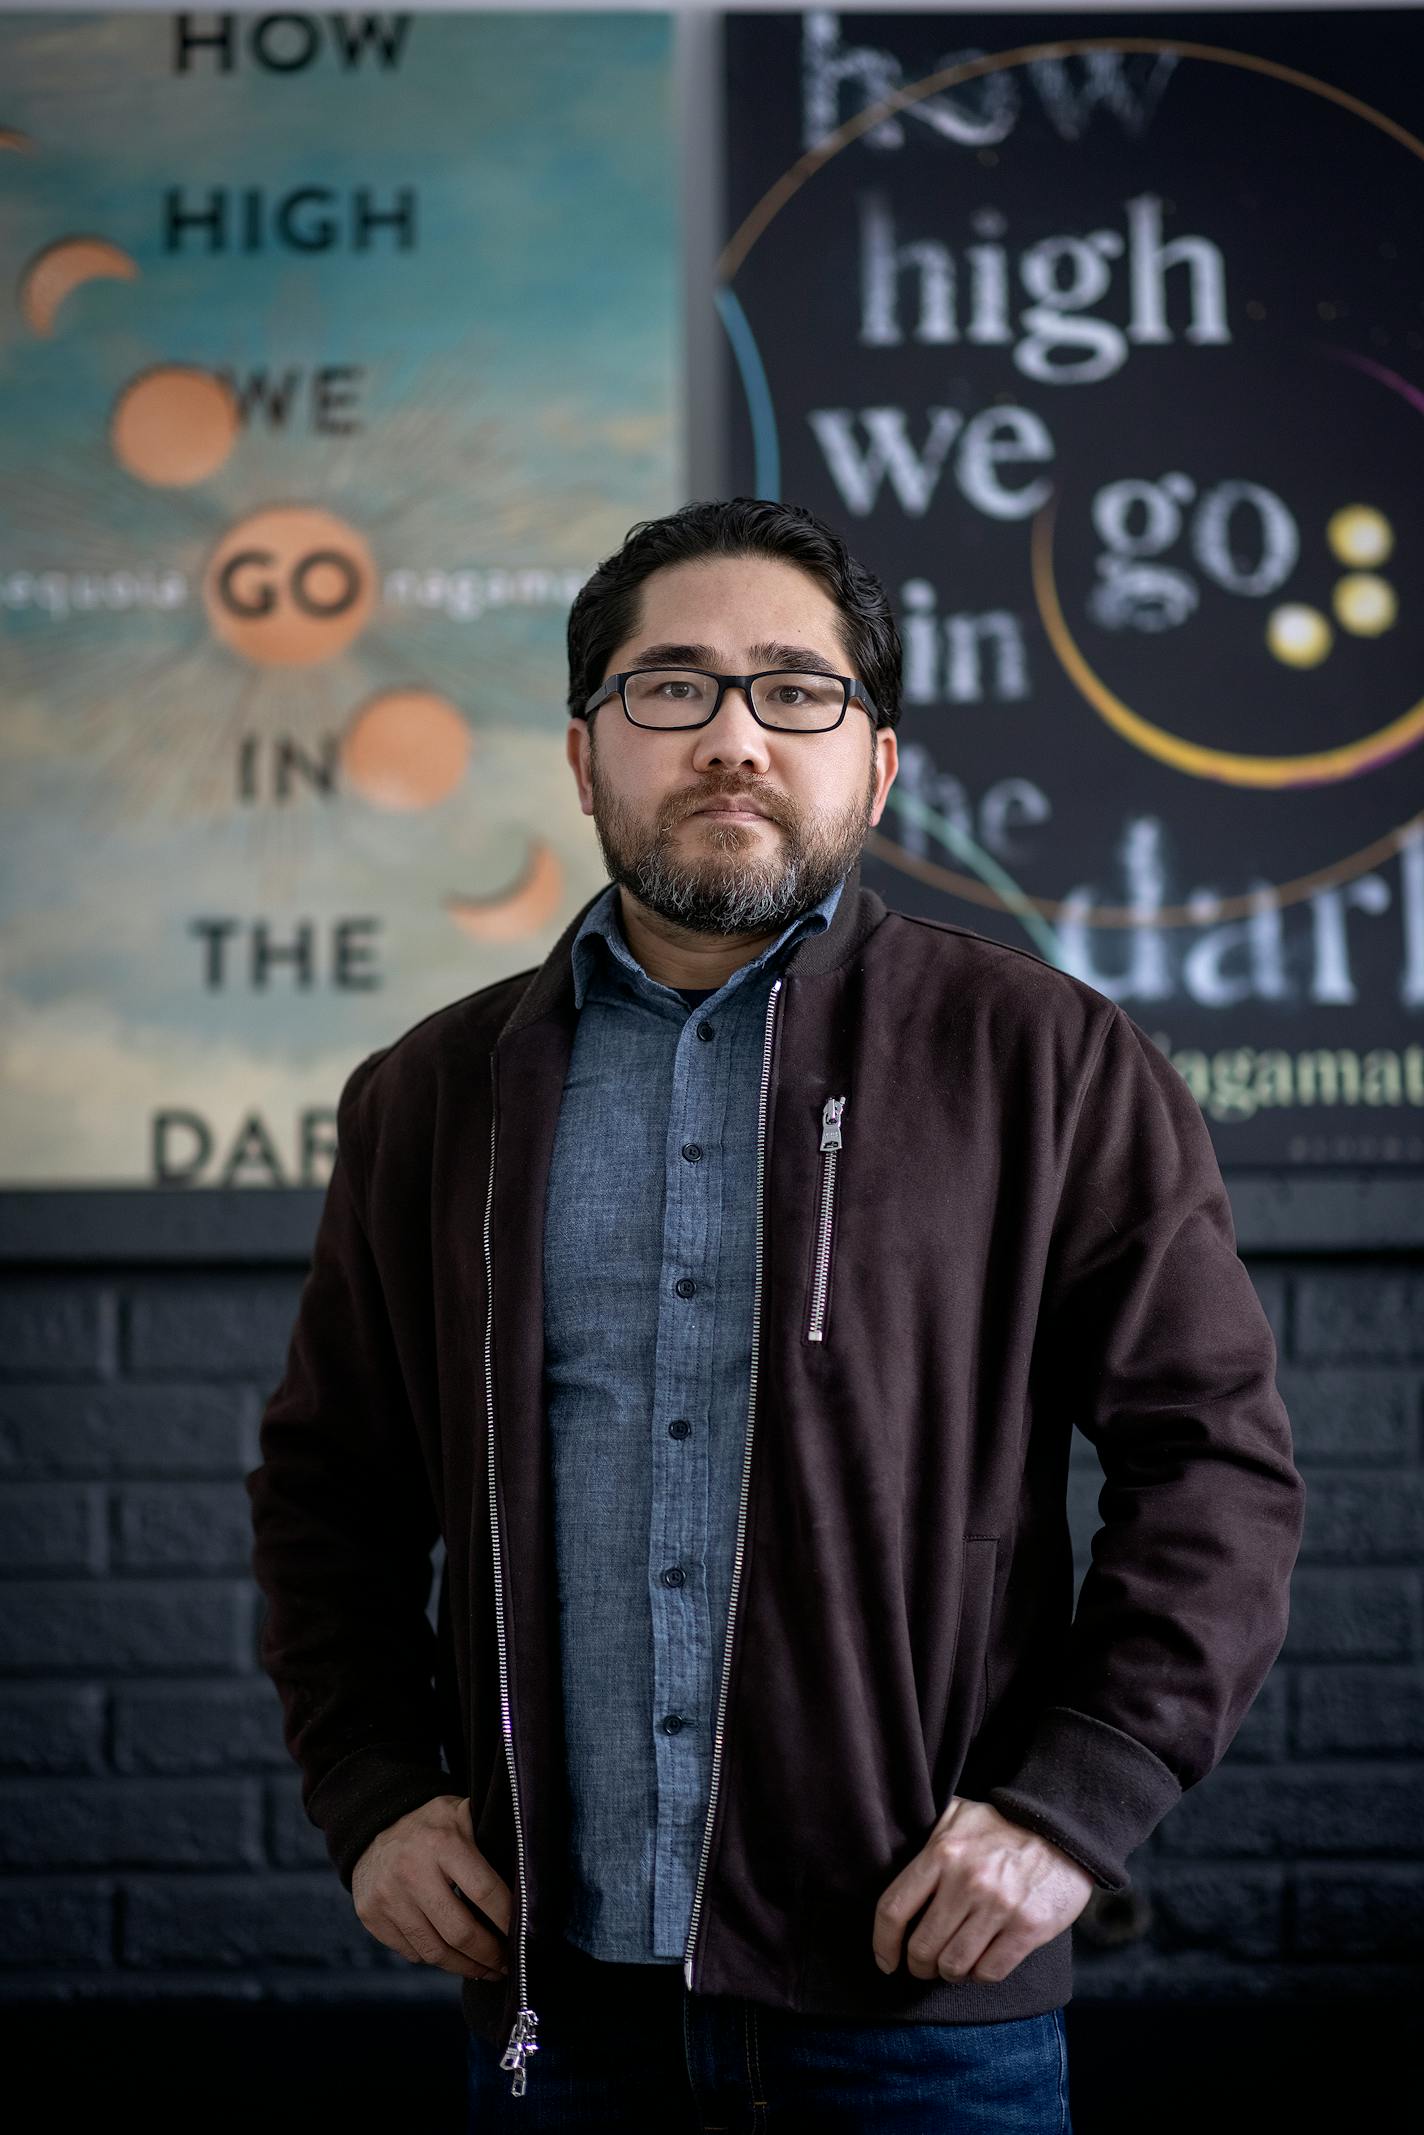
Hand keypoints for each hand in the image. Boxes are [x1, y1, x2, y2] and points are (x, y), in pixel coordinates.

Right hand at [352, 1793, 513, 1980]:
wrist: (372, 1826)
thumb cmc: (432, 1825)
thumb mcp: (461, 1813)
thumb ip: (489, 1835)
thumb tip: (528, 1871)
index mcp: (443, 1843)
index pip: (485, 1891)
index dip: (507, 1920)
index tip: (523, 1937)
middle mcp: (412, 1871)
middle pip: (460, 1932)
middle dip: (490, 1955)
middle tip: (507, 1965)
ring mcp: (388, 1897)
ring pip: (435, 1951)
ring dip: (465, 1967)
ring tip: (485, 1970)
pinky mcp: (372, 1917)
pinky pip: (412, 1952)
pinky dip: (436, 1959)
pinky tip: (454, 1957)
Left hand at [871, 1796, 1094, 1983]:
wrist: (1062, 1830)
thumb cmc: (1003, 1826)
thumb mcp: (958, 1815)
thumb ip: (927, 1837)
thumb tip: (892, 1856)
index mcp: (942, 1853)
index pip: (894, 1909)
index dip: (883, 1943)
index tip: (885, 1960)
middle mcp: (966, 1881)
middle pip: (921, 1947)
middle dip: (918, 1965)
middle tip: (924, 1965)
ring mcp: (998, 1906)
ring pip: (953, 1965)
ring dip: (948, 1972)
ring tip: (953, 1964)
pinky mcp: (1028, 1927)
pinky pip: (989, 1972)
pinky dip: (979, 1975)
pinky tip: (980, 1963)